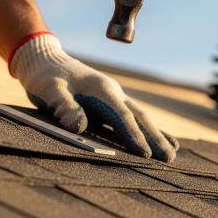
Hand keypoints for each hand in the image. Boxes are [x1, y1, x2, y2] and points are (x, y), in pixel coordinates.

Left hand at [10, 33, 178, 161]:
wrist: (44, 59)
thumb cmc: (45, 76)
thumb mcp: (49, 91)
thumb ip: (64, 107)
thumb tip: (79, 127)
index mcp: (101, 90)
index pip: (122, 117)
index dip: (134, 136)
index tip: (146, 154)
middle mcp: (112, 92)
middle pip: (138, 117)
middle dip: (155, 138)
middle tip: (170, 158)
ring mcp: (113, 96)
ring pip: (139, 117)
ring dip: (155, 134)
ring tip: (172, 152)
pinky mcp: (108, 102)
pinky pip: (131, 116)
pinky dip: (145, 128)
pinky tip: (158, 137)